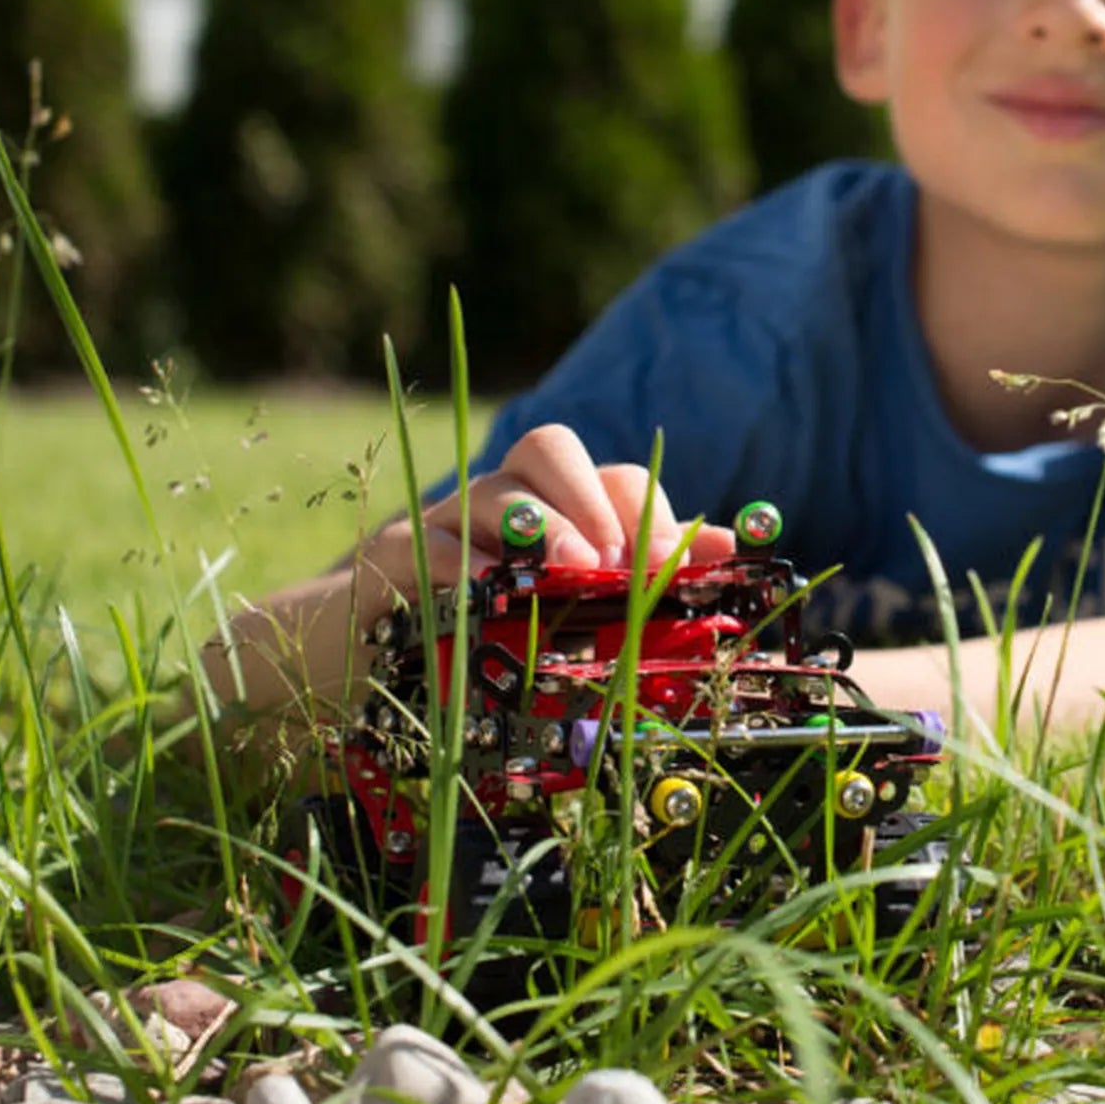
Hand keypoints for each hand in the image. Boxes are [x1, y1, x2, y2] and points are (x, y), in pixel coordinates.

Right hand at [355, 423, 736, 615]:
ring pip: (492, 490)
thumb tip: (727, 543)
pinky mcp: (394, 557)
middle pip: (548, 448)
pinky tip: (489, 589)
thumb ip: (642, 572)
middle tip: (614, 557)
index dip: (650, 511)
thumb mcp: (573, 608)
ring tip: (570, 570)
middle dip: (590, 496)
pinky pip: (424, 541)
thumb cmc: (494, 627)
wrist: (377, 654)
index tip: (678, 561)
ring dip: (539, 525)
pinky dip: (459, 560)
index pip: (613, 477)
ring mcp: (446, 523)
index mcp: (557, 507)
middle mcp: (504, 499)